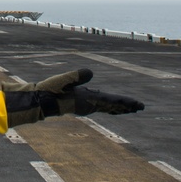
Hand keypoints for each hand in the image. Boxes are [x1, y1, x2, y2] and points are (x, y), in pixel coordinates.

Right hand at [2, 69, 143, 126]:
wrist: (39, 101)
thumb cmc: (50, 90)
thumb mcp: (62, 80)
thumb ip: (76, 76)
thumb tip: (91, 73)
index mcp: (88, 100)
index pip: (110, 100)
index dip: (125, 102)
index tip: (137, 105)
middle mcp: (89, 105)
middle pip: (112, 105)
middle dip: (127, 106)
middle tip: (141, 107)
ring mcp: (85, 105)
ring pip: (107, 107)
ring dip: (119, 107)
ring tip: (131, 109)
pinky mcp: (81, 103)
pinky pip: (100, 106)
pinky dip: (109, 107)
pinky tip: (112, 108)